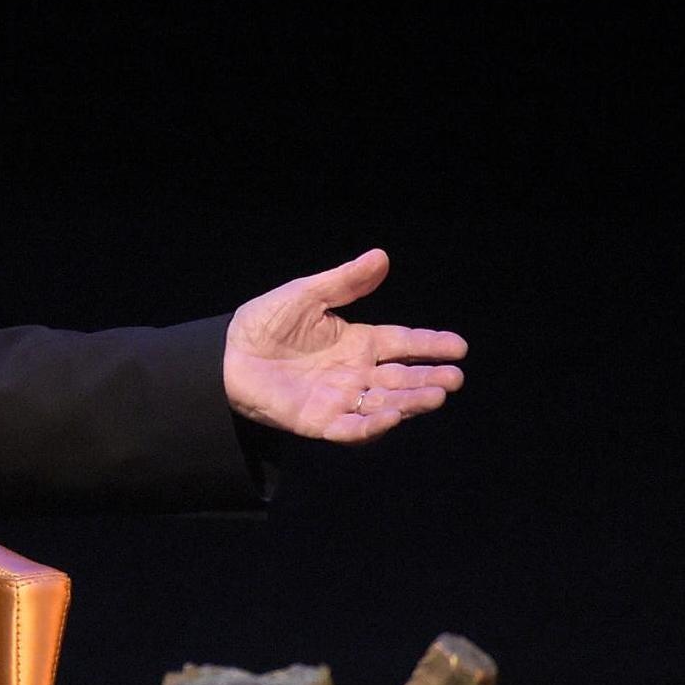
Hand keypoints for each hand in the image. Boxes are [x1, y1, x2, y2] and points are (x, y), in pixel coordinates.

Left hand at [223, 249, 465, 442]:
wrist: (224, 353)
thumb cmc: (264, 323)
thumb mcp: (306, 295)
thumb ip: (345, 282)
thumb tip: (381, 256)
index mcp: (357, 342)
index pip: (402, 344)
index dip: (430, 345)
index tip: (460, 347)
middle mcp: (354, 373)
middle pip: (401, 378)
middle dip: (429, 378)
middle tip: (454, 378)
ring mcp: (339, 399)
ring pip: (383, 402)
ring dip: (411, 401)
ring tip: (436, 394)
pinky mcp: (317, 421)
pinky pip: (349, 428)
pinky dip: (370, 424)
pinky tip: (392, 415)